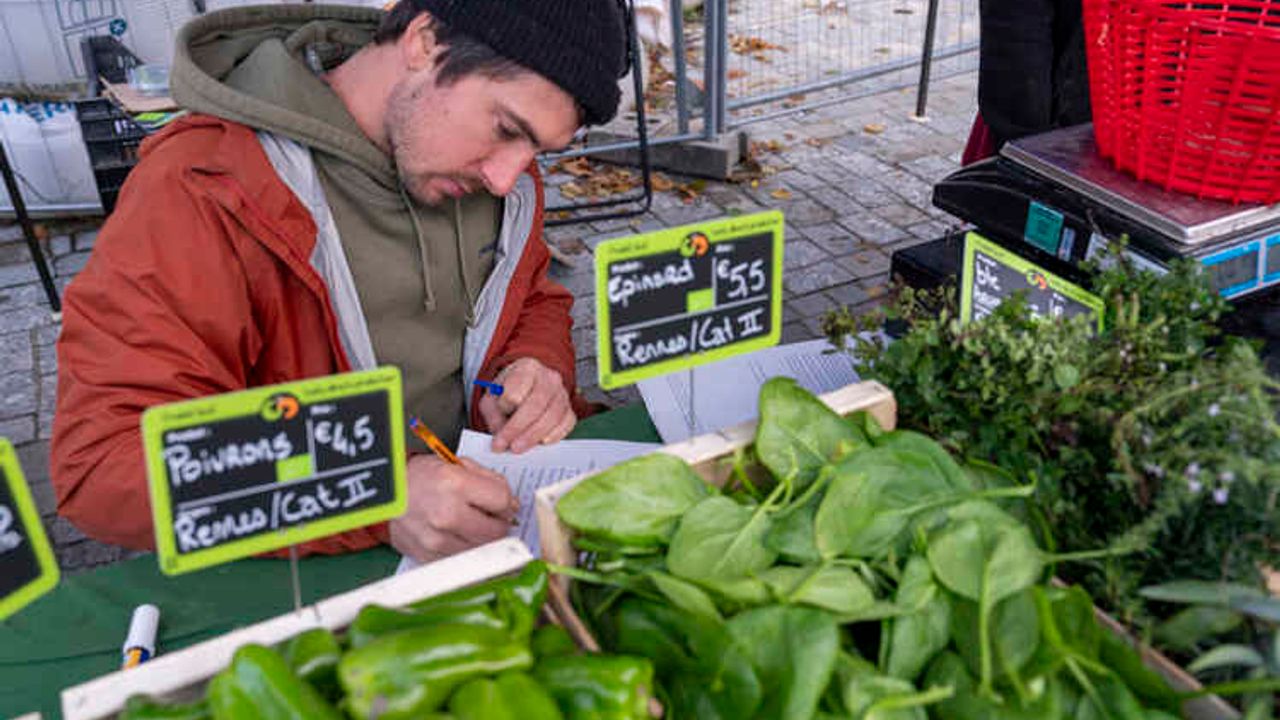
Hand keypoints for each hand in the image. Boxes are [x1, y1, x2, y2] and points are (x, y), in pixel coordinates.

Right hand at [389, 454, 516, 563]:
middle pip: (497, 530)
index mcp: (454, 485)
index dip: (507, 502)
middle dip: (500, 523)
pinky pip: (463, 558)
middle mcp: (446, 514)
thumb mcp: (454, 464)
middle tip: (492, 517)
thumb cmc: (419, 478)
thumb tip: (510, 503)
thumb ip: (488, 480)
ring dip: (484, 538)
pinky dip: (466, 548)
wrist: (384, 497)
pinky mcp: (430, 556)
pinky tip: (457, 535)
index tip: (503, 504)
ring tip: (473, 524)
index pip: (502, 501)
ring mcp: (437, 539)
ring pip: (483, 548)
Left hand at [478, 357, 575, 453]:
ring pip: (552, 416)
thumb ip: (494, 414)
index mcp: (526, 368)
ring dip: (533, 436)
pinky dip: (554, 435)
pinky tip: (540, 442)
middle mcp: (549, 377)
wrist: (526, 389)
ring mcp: (562, 393)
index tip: (498, 416)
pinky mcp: (569, 409)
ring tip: (518, 447)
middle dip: (519, 428)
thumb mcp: (492, 397)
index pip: (516, 390)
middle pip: (536, 404)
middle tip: (507, 445)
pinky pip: (566, 424)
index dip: (505, 406)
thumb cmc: (508, 392)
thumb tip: (502, 434)